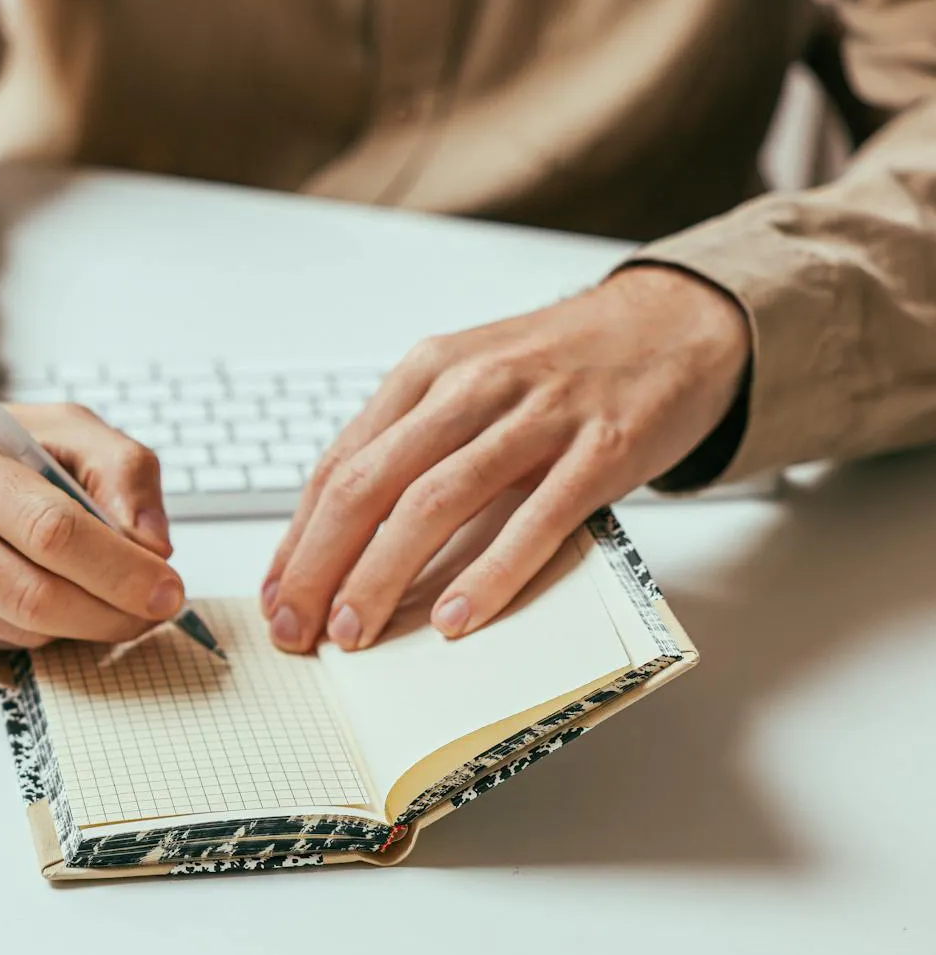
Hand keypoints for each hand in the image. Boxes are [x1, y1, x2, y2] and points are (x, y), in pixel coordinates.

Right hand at [0, 355, 182, 651]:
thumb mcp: (61, 427)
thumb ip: (121, 469)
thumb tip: (153, 546)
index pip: (50, 529)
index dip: (120, 569)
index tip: (168, 589)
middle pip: (34, 594)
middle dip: (110, 613)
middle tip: (151, 612)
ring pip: (19, 629)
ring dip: (79, 624)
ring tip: (99, 592)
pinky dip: (36, 628)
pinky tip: (34, 590)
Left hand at [262, 265, 749, 651]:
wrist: (678, 322)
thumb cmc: (560, 368)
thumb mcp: (469, 383)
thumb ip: (409, 445)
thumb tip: (337, 539)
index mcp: (428, 372)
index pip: (339, 465)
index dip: (298, 539)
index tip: (276, 598)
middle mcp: (473, 386)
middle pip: (369, 485)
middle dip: (320, 565)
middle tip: (299, 629)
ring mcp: (539, 416)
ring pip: (435, 502)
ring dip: (382, 575)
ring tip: (354, 632)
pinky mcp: (602, 448)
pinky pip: (535, 521)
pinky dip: (489, 575)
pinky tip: (454, 620)